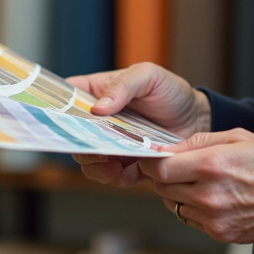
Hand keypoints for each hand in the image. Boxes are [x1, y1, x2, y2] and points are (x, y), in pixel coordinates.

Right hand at [66, 63, 211, 187]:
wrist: (197, 119)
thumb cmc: (171, 91)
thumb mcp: (148, 76)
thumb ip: (124, 86)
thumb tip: (97, 108)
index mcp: (97, 92)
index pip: (65, 99)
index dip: (56, 110)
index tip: (58, 122)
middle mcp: (99, 121)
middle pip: (72, 136)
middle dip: (80, 146)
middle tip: (95, 150)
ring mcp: (111, 143)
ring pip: (88, 160)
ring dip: (97, 167)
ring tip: (114, 166)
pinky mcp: (125, 164)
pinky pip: (112, 176)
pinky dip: (119, 177)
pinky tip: (134, 170)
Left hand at [138, 128, 253, 244]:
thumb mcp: (237, 137)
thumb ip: (198, 141)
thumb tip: (168, 148)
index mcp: (212, 165)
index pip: (160, 170)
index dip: (150, 163)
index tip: (152, 158)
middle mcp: (210, 195)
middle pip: (162, 189)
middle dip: (162, 177)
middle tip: (175, 167)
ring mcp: (214, 218)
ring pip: (174, 206)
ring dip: (178, 193)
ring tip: (200, 181)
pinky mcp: (221, 233)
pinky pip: (192, 220)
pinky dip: (194, 208)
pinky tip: (213, 196)